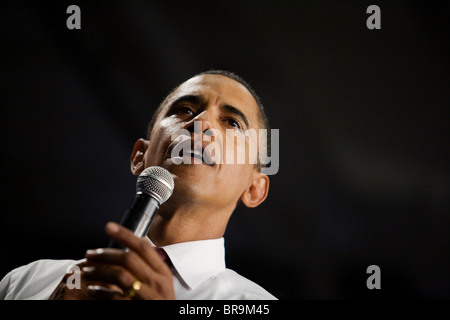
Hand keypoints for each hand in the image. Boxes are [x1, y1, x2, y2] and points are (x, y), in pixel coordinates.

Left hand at [50, 222, 174, 299]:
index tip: (109, 226)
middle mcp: (158, 282)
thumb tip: (134, 245)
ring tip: (87, 271)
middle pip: (128, 259)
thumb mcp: (161, 284)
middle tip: (90, 254)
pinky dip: (101, 292)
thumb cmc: (159, 303)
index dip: (125, 234)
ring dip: (99, 271)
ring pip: (120, 275)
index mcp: (163, 272)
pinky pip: (115, 296)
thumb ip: (150, 267)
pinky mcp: (138, 308)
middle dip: (105, 254)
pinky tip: (93, 290)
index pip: (143, 247)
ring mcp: (148, 296)